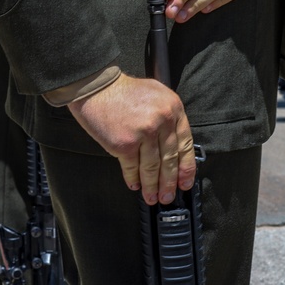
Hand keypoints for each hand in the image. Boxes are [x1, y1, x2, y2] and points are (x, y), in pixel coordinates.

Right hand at [68, 73, 195, 204]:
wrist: (98, 86)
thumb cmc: (125, 91)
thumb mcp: (157, 95)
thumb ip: (169, 117)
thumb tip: (175, 147)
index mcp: (173, 109)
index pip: (185, 144)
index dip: (186, 168)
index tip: (185, 182)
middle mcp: (162, 121)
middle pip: (169, 159)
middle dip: (169, 182)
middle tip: (168, 196)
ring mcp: (143, 133)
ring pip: (152, 167)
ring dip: (151, 186)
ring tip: (152, 197)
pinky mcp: (124, 143)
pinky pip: (132, 167)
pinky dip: (133, 178)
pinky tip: (134, 185)